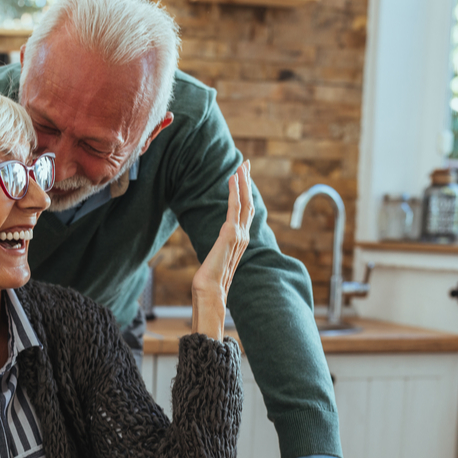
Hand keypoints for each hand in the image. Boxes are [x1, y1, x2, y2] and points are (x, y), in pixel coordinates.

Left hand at [191, 160, 253, 339]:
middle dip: (247, 182)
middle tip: (244, 163)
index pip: (245, 212)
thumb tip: (215, 254)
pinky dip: (235, 190)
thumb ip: (219, 253)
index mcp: (239, 241)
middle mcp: (243, 236)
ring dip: (243, 182)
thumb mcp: (214, 262)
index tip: (242, 178)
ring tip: (240, 166)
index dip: (245, 193)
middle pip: (248, 203)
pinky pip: (235, 207)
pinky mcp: (231, 234)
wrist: (209, 293)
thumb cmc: (209, 283)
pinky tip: (232, 178)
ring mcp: (239, 235)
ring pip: (245, 202)